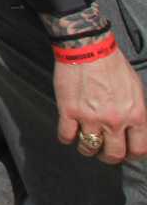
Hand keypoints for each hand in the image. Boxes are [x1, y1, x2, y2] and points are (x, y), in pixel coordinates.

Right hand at [55, 47, 146, 163]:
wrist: (88, 48)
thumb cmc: (113, 64)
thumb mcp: (136, 89)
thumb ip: (136, 111)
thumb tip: (134, 127)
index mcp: (135, 115)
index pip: (138, 149)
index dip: (131, 155)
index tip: (125, 152)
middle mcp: (115, 120)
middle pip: (113, 154)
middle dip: (109, 156)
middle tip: (104, 152)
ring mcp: (90, 117)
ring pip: (89, 148)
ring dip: (87, 148)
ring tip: (85, 142)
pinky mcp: (69, 111)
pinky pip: (66, 136)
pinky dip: (66, 137)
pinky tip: (68, 132)